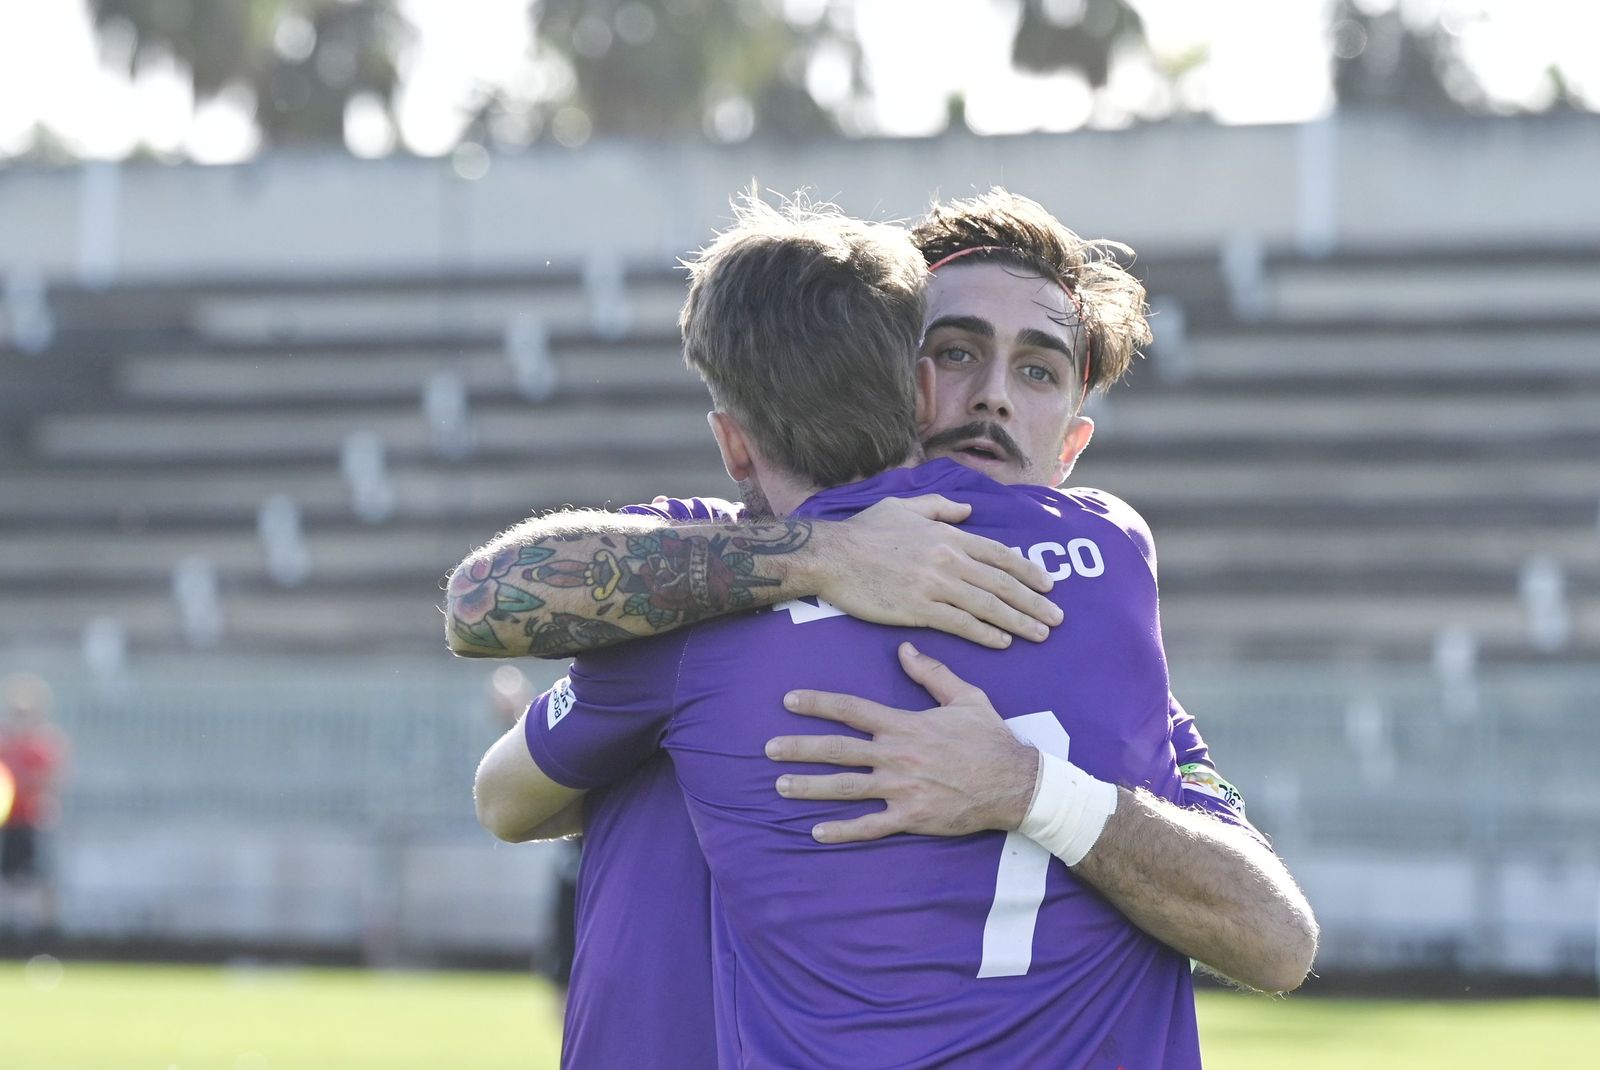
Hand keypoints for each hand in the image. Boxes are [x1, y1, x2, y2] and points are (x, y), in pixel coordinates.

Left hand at [765, 642, 1040, 842]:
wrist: (1016, 783)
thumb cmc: (990, 738)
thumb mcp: (965, 697)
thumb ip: (932, 674)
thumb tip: (905, 649)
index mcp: (905, 724)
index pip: (852, 709)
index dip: (817, 704)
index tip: (788, 701)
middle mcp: (897, 754)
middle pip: (838, 749)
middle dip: (800, 747)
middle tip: (767, 748)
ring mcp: (901, 788)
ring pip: (846, 788)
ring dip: (810, 787)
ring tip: (780, 786)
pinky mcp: (911, 816)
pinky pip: (870, 826)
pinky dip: (842, 831)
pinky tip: (816, 832)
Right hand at [809, 495, 1060, 649]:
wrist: (831, 556)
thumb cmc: (864, 531)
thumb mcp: (904, 507)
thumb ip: (939, 508)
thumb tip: (968, 510)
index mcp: (948, 535)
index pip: (999, 555)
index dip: (1027, 571)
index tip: (1048, 585)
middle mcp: (948, 560)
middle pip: (1002, 584)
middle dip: (1034, 602)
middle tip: (1057, 617)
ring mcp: (934, 586)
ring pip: (988, 606)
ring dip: (1019, 621)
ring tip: (1040, 633)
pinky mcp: (918, 610)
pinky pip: (961, 624)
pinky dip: (986, 633)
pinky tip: (1003, 642)